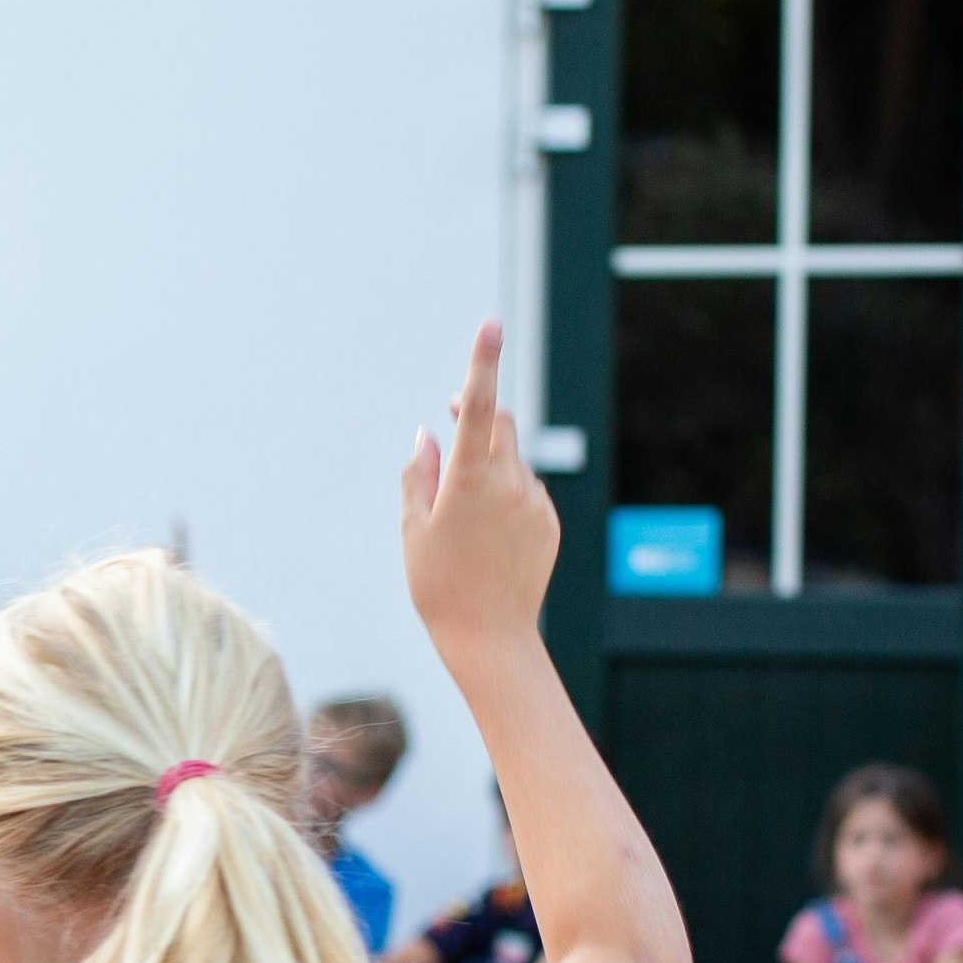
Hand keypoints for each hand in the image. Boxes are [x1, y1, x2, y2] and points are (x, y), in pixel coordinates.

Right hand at [400, 321, 556, 656]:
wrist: (489, 638)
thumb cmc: (438, 585)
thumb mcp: (414, 528)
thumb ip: (419, 473)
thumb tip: (429, 434)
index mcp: (470, 481)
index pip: (477, 407)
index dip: (482, 362)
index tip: (490, 325)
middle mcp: (510, 483)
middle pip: (498, 425)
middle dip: (477, 417)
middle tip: (449, 425)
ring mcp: (535, 502)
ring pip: (511, 460)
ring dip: (488, 467)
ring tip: (465, 520)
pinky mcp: (549, 521)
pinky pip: (526, 491)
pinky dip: (506, 496)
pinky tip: (489, 539)